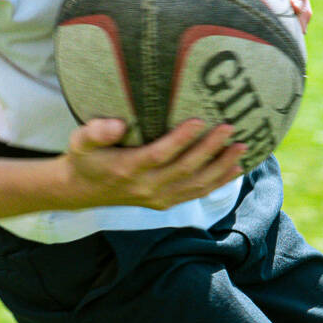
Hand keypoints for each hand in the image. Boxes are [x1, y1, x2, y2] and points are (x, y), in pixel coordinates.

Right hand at [63, 118, 246, 210]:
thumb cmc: (85, 158)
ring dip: (221, 167)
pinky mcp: (165, 202)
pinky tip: (235, 169)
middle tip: (230, 128)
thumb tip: (118, 124)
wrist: (81, 191)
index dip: (181, 139)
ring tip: (242, 147)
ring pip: (196, 184)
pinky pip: (196, 193)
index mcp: (128, 169)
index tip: (200, 120)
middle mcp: (146, 187)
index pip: (159, 154)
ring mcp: (158, 198)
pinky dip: (218, 182)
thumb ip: (96, 132)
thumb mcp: (80, 141)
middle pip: (185, 169)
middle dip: (210, 149)